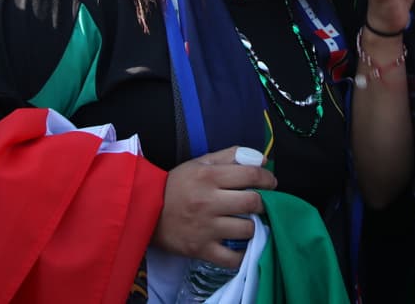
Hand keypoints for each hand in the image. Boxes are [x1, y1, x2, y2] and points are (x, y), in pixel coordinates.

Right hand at [153, 146, 276, 267]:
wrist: (144, 211)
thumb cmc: (176, 185)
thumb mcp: (199, 164)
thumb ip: (229, 156)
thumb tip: (260, 159)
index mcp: (209, 177)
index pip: (251, 175)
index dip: (268, 179)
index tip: (271, 183)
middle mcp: (209, 201)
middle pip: (253, 202)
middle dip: (265, 203)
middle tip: (263, 204)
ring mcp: (206, 227)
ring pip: (247, 229)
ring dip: (254, 226)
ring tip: (251, 223)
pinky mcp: (201, 249)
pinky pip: (233, 258)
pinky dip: (244, 255)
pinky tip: (245, 247)